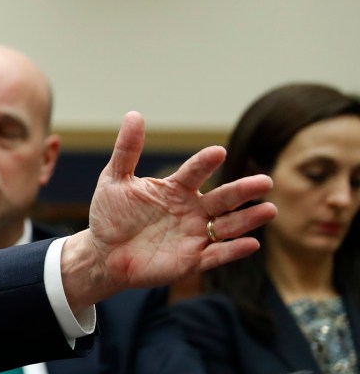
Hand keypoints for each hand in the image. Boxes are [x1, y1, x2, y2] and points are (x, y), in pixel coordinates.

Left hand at [61, 112, 275, 309]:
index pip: (194, 172)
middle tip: (264, 182)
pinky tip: (251, 244)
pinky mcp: (192, 260)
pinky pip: (216, 255)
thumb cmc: (111, 214)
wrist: (103, 253)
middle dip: (243, 190)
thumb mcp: (114, 180)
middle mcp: (192, 210)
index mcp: (176, 188)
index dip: (204, 163)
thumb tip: (133, 114)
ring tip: (269, 210)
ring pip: (227, 225)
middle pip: (223, 198)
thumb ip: (127, 150)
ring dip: (248, 219)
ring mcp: (195, 234)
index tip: (217, 152)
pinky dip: (233, 250)